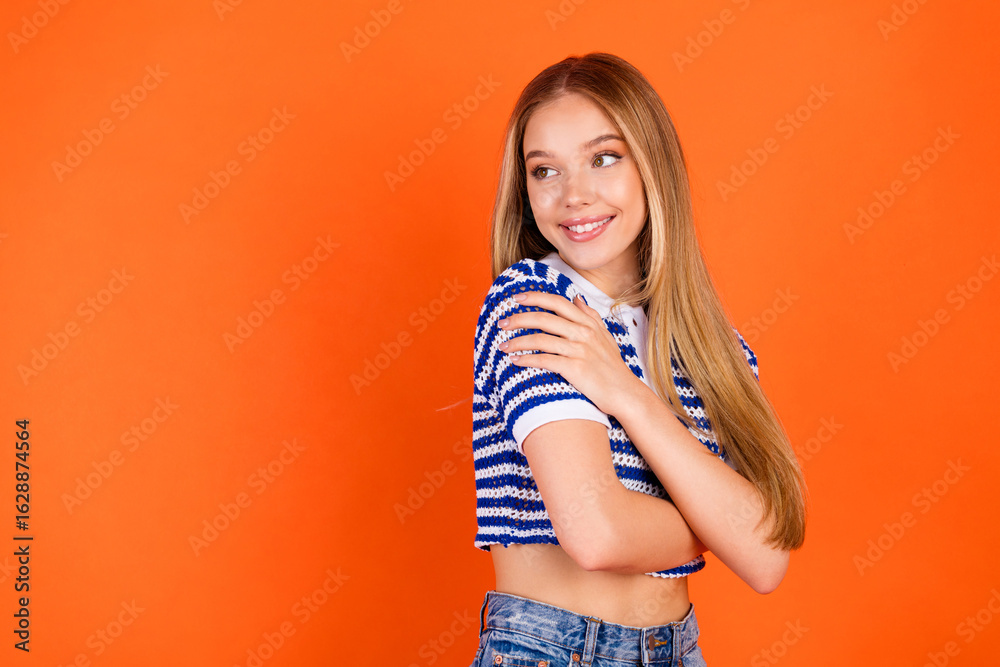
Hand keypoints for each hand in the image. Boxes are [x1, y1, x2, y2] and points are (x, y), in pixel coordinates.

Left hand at [498, 290, 644, 417]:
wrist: (624, 392)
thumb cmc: (612, 366)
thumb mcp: (605, 335)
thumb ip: (590, 315)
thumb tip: (577, 297)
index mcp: (588, 323)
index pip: (557, 302)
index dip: (534, 297)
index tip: (515, 298)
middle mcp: (583, 333)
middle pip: (544, 318)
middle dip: (518, 319)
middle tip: (502, 323)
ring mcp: (579, 350)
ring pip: (540, 339)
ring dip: (517, 342)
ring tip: (502, 346)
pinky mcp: (575, 368)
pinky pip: (545, 361)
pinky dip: (527, 360)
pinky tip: (515, 361)